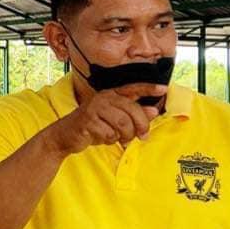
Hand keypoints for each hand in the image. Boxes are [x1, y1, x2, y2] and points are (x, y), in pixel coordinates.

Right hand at [46, 83, 165, 154]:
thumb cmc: (93, 126)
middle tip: (142, 136)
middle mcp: (103, 98)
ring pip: (123, 124)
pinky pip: (109, 134)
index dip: (148, 88)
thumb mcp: (115, 120)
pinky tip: (101, 138)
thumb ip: (134, 115)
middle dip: (140, 126)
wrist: (66, 135)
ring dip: (125, 136)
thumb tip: (153, 111)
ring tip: (120, 138)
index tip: (163, 89)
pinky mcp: (88, 121)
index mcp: (111, 95)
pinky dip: (109, 140)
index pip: (133, 89)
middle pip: (132, 111)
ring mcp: (94, 108)